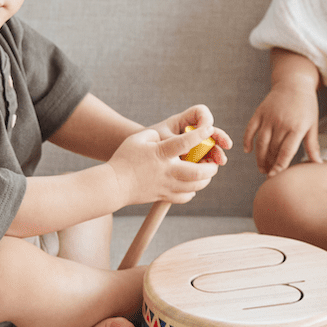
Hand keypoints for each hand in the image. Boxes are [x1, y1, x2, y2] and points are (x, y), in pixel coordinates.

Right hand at [107, 126, 221, 207]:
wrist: (113, 185)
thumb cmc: (124, 159)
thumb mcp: (138, 138)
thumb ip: (156, 135)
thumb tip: (170, 138)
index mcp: (161, 154)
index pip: (184, 143)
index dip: (200, 135)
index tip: (209, 129)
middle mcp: (167, 171)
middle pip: (197, 172)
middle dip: (211, 167)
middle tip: (213, 161)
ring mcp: (166, 186)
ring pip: (195, 187)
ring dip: (205, 179)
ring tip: (206, 172)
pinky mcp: (164, 196)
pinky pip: (185, 197)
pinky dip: (193, 191)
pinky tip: (191, 184)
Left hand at [149, 104, 231, 165]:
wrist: (138, 159)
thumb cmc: (146, 147)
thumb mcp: (157, 142)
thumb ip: (172, 143)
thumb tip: (186, 152)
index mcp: (181, 122)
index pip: (200, 112)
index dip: (206, 119)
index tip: (207, 130)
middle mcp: (190, 132)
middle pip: (210, 130)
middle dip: (220, 138)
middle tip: (226, 147)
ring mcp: (192, 145)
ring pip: (210, 147)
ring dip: (217, 154)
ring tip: (219, 163)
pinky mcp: (192, 159)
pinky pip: (204, 160)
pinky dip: (208, 165)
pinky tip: (207, 173)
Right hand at [243, 80, 321, 176]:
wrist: (294, 82)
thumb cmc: (307, 106)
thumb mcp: (312, 125)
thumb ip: (313, 145)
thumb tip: (318, 164)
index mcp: (296, 128)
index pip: (286, 152)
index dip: (279, 166)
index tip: (274, 177)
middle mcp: (281, 123)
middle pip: (272, 149)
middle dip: (270, 164)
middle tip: (269, 174)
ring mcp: (268, 117)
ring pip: (260, 143)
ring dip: (259, 157)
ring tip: (261, 168)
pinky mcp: (259, 112)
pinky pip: (250, 129)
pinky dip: (247, 141)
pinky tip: (248, 151)